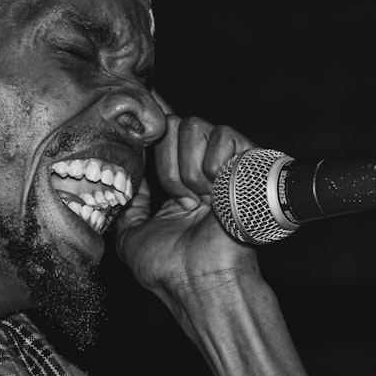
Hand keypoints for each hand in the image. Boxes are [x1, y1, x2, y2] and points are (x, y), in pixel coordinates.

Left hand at [115, 92, 260, 314]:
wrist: (200, 282)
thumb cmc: (168, 268)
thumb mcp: (131, 235)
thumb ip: (128, 203)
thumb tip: (126, 177)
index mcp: (181, 185)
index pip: (167, 137)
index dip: (156, 113)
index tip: (145, 93)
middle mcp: (204, 171)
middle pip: (176, 125)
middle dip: (168, 162)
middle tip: (180, 197)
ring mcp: (227, 165)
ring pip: (195, 126)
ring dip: (188, 169)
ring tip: (199, 200)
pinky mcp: (250, 163)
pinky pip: (224, 134)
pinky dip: (214, 163)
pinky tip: (217, 191)